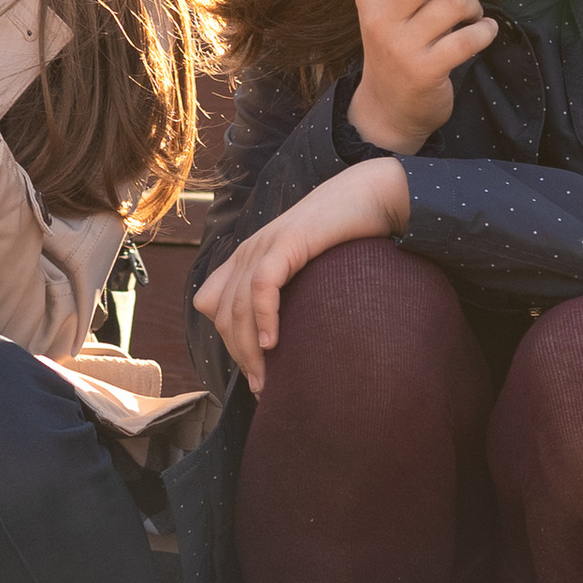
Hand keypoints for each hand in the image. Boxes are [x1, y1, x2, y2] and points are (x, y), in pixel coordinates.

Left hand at [191, 154, 409, 395]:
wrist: (371, 195)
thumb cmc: (347, 238)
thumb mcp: (307, 270)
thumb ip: (290, 294)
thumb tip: (287, 341)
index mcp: (247, 257)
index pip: (211, 304)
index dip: (227, 339)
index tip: (253, 369)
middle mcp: (248, 251)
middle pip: (222, 314)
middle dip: (238, 356)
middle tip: (263, 387)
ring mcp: (264, 245)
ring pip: (238, 307)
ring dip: (248, 350)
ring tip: (266, 380)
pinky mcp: (287, 241)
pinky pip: (262, 285)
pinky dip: (264, 318)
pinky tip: (273, 344)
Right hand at [349, 0, 500, 152]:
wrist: (388, 109)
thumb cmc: (401, 47)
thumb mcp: (405, 9)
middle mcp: (380, 15)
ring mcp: (401, 44)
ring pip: (452, 3)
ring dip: (475, 4)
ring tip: (475, 14)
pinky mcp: (425, 70)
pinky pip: (467, 39)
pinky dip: (485, 31)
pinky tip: (484, 33)